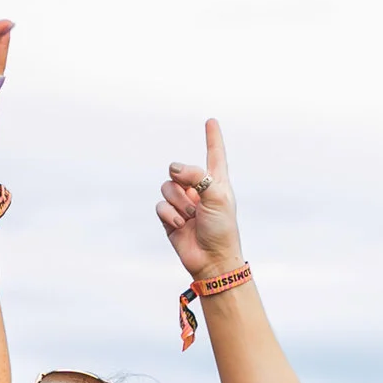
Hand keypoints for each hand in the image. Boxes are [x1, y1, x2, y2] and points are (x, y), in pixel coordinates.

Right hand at [158, 119, 241, 279]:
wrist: (212, 260)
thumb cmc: (222, 228)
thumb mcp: (217, 196)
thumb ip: (197, 175)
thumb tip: (173, 169)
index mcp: (217, 182)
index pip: (215, 154)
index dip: (212, 138)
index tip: (211, 121)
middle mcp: (199, 190)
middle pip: (179, 170)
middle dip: (182, 180)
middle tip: (194, 199)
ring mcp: (183, 203)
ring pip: (167, 187)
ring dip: (178, 202)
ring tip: (191, 217)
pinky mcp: (170, 218)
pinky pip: (160, 205)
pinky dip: (169, 215)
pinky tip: (180, 225)